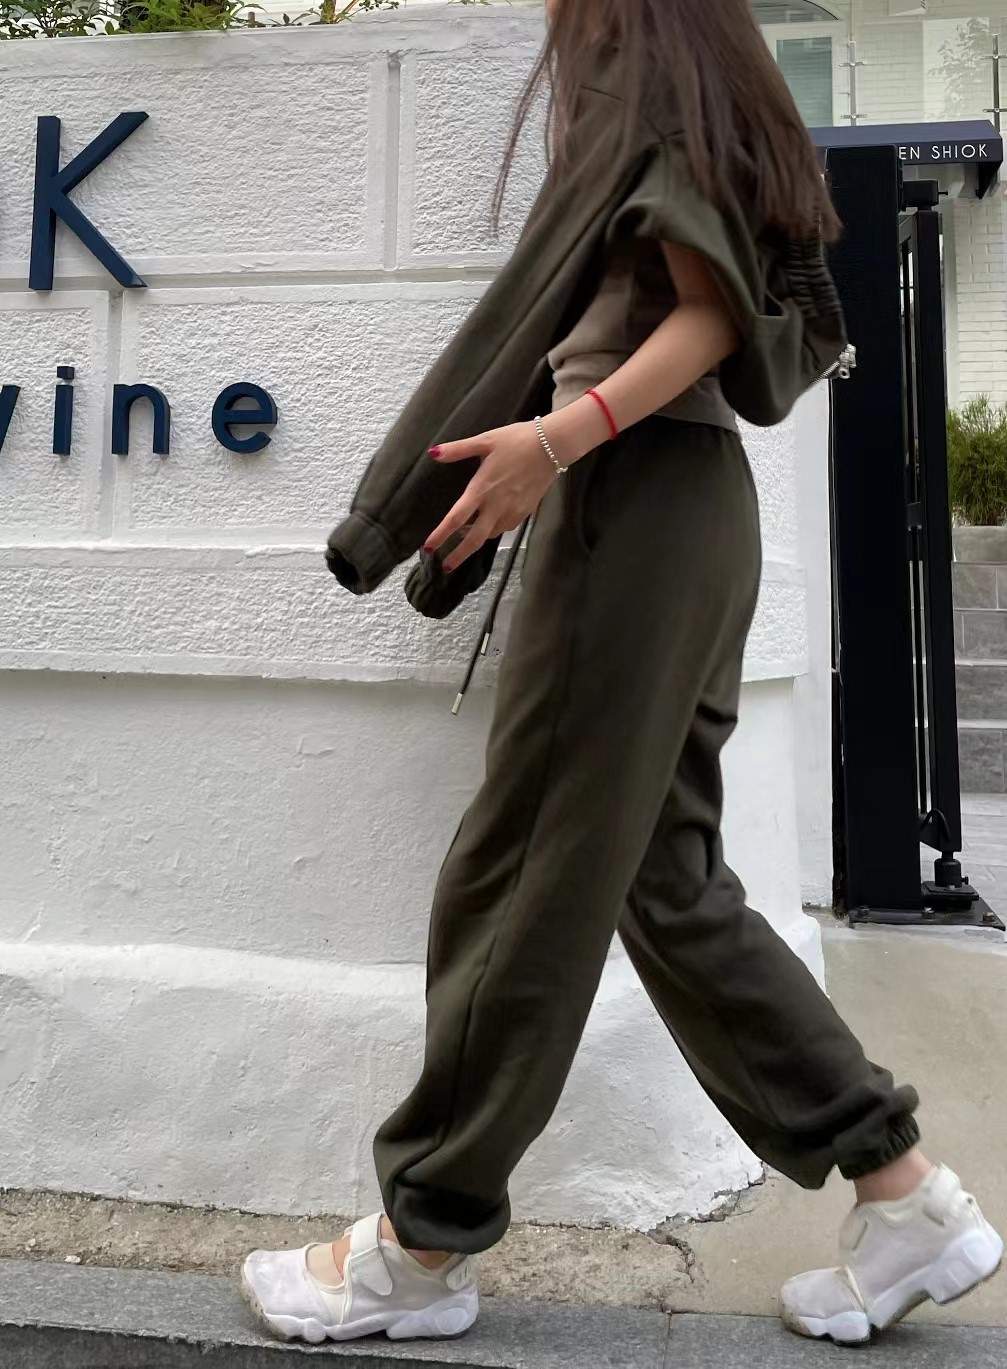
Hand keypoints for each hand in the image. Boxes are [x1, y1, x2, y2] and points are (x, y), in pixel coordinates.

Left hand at [424, 421, 557, 571]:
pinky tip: (490, 523)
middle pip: (474, 539)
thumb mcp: (485, 440)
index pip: (456, 518)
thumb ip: (458, 449)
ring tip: (465, 538)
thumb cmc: (516, 440)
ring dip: (476, 540)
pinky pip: (505, 527)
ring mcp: (512, 511)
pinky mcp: (525, 511)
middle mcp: (495, 506)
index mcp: (481, 489)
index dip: (440, 535)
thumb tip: (433, 452)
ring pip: (490, 535)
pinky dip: (494, 530)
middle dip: (459, 555)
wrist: (552, 446)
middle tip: (447, 566)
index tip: (428, 548)